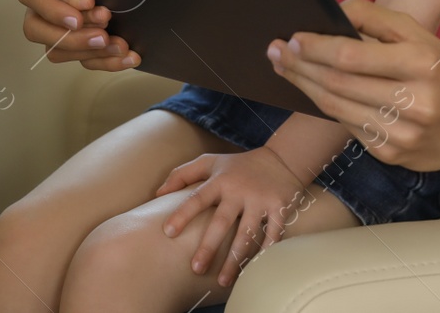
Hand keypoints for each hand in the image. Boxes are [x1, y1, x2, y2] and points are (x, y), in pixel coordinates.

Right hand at [17, 0, 139, 69]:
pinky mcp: (74, 44)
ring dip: (90, 49)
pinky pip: (83, 59)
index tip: (83, 5)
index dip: (52, 4)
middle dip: (72, 34)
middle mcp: (39, 5)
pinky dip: (107, 60)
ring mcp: (53, 27)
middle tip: (103, 28)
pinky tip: (128, 56)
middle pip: (36, 29)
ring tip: (119, 43)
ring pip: (57, 50)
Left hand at [155, 147, 306, 286]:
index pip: (197, 198)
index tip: (168, 232)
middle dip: (209, 246)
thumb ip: (182, 174)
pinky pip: (273, 233)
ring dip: (235, 259)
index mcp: (220, 181)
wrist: (281, 159)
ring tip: (222, 280)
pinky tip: (255, 268)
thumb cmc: (238, 166)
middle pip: (221, 221)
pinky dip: (266, 251)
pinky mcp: (279, 207)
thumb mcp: (210, 162)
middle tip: (196, 269)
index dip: (182, 214)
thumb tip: (157, 194)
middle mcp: (239, 191)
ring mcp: (260, 199)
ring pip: (246, 233)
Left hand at [267, 0, 439, 170]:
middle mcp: (413, 102)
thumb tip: (332, 14)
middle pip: (338, 84)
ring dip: (305, 87)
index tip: (291, 38)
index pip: (352, 56)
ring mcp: (402, 135)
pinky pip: (350, 128)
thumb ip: (376, 18)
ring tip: (285, 69)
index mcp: (420, 64)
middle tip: (274, 51)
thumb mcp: (419, 33)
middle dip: (300, 66)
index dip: (316, 48)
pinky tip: (315, 91)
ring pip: (337, 109)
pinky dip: (329, 108)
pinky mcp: (394, 156)